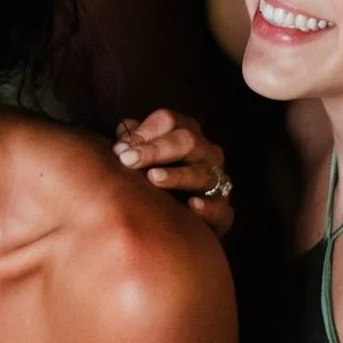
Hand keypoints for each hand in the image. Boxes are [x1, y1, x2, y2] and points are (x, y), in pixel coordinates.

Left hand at [113, 111, 233, 234]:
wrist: (174, 221)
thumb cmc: (153, 179)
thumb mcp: (140, 158)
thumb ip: (131, 145)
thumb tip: (121, 138)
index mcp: (186, 133)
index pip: (169, 121)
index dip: (144, 131)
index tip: (120, 149)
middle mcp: (206, 153)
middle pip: (187, 140)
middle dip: (156, 149)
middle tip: (128, 160)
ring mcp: (217, 180)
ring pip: (203, 173)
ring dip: (178, 175)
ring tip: (153, 178)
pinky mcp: (222, 211)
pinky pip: (221, 209)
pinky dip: (209, 207)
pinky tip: (192, 205)